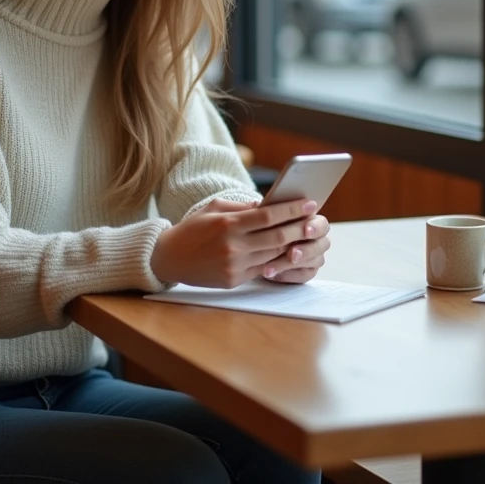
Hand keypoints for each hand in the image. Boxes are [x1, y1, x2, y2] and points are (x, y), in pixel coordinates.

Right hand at [150, 198, 325, 288]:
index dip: (292, 210)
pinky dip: (277, 260)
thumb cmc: (193, 228)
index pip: (269, 216)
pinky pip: (263, 269)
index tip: (310, 203)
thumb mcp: (215, 208)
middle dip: (300, 228)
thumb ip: (243, 207)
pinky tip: (287, 252)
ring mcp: (234, 265)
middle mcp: (233, 245)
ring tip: (306, 236)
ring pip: (274, 255)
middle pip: (278, 237)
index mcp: (229, 223)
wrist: (169, 258)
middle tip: (315, 221)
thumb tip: (270, 205)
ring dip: (293, 246)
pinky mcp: (234, 280)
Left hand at [260, 213, 331, 284]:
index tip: (305, 230)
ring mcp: (314, 255)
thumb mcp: (264, 215)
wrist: (258, 241)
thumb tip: (260, 207)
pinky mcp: (306, 270)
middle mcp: (316, 238)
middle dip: (306, 250)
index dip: (315, 228)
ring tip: (270, 268)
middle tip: (291, 254)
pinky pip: (304, 276)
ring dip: (291, 265)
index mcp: (312, 220)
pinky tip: (273, 275)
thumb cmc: (265, 223)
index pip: (322, 224)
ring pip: (313, 262)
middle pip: (322, 245)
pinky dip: (289, 276)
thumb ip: (270, 211)